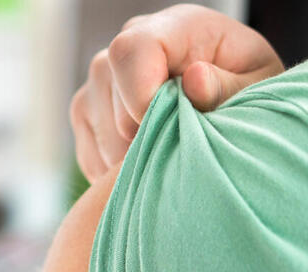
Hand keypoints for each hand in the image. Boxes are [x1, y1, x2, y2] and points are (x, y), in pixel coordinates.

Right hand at [70, 3, 283, 181]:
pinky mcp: (86, 115)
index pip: (130, 51)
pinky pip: (90, 154)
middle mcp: (124, 50)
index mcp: (173, 28)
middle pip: (111, 99)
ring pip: (100, 133)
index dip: (141, 95)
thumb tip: (195, 80)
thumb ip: (228, 85)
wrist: (224, 108)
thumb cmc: (244, 94)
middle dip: (144, 137)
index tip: (169, 125)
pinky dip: (116, 172)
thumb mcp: (256, 87)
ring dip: (132, 159)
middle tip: (180, 151)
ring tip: (169, 158)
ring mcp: (99, 84)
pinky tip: (149, 165)